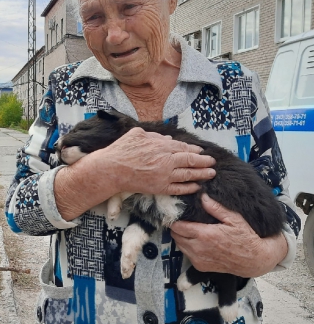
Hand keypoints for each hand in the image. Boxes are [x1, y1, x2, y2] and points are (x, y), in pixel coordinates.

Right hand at [98, 127, 215, 195]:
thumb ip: (155, 136)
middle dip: (204, 162)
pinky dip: (189, 188)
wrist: (112, 169)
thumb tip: (167, 139)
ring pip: (188, 175)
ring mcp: (164, 176)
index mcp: (161, 146)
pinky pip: (178, 189)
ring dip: (201, 174)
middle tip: (213, 163)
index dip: (194, 150)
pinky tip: (196, 186)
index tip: (201, 151)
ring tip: (211, 174)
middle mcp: (166, 161)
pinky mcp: (159, 188)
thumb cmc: (122, 150)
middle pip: (190, 161)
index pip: (183, 148)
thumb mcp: (137, 134)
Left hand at [170, 194, 287, 277]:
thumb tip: (202, 196)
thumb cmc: (245, 237)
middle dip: (176, 228)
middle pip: (175, 236)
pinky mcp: (200, 267)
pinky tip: (195, 241)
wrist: (254, 260)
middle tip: (182, 221)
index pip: (177, 226)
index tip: (176, 214)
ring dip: (181, 237)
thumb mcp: (234, 218)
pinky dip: (187, 247)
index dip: (174, 219)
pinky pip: (186, 254)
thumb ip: (216, 207)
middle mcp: (198, 248)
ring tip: (189, 230)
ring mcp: (198, 259)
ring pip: (179, 245)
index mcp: (204, 234)